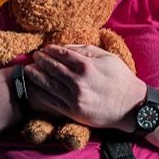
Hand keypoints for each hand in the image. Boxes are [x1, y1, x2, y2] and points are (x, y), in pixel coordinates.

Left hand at [24, 44, 145, 130]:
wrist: (130, 107)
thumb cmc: (121, 79)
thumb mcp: (108, 58)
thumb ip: (86, 50)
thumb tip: (66, 47)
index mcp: (87, 66)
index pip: (62, 54)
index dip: (51, 50)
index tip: (45, 48)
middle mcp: (78, 82)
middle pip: (52, 68)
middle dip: (41, 61)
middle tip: (35, 56)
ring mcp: (74, 98)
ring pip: (48, 84)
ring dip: (36, 76)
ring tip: (29, 70)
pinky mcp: (72, 111)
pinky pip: (51, 101)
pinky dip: (40, 93)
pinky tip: (35, 87)